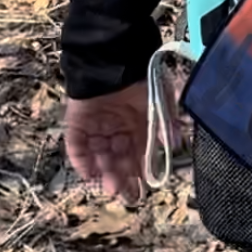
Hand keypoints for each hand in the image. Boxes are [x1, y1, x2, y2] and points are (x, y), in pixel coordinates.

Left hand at [63, 82, 173, 205]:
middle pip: (118, 159)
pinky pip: (77, 146)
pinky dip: (82, 161)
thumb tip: (174, 145)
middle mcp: (116, 129)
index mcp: (137, 126)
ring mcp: (96, 127)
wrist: (114, 57)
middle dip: (122, 177)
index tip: (142, 189)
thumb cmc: (140, 77)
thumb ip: (165, 124)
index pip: (137, 155)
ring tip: (111, 186)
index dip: (139, 172)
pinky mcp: (77, 123)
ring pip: (99, 156)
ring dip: (105, 172)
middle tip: (125, 194)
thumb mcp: (160, 101)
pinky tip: (90, 173)